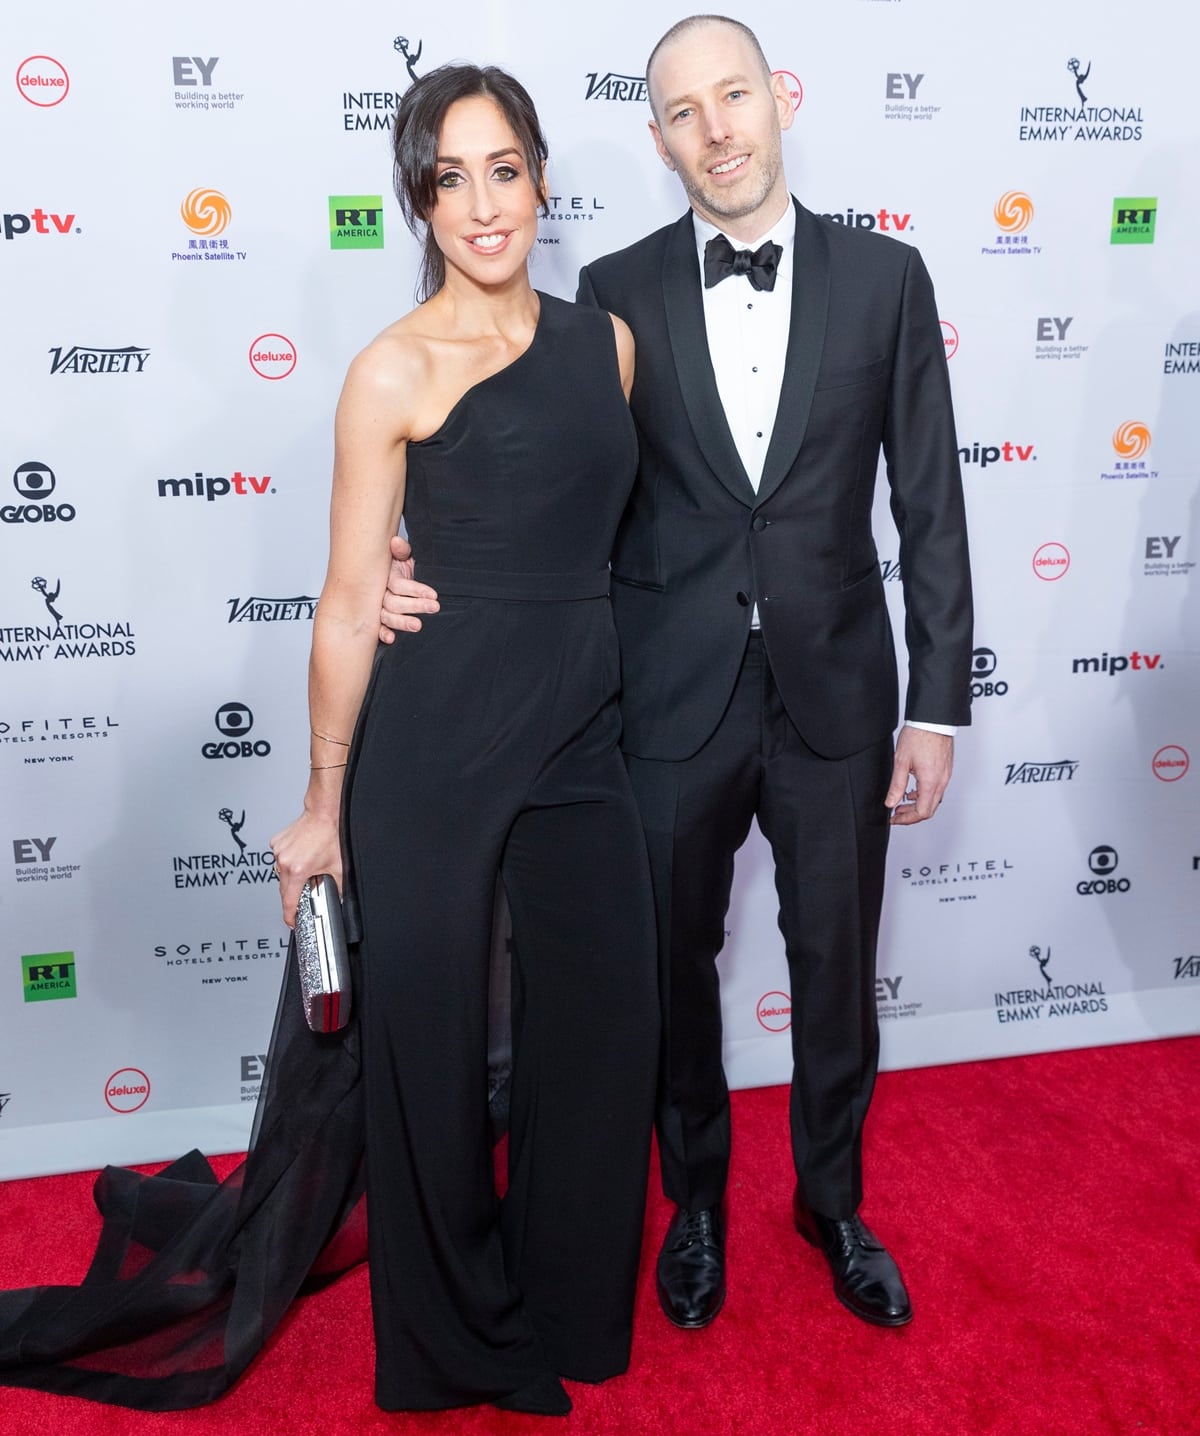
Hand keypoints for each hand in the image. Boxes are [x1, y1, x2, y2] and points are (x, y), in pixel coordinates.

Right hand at [269, 811, 342, 926]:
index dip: (290, 915)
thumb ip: (337, 886)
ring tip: (306, 866)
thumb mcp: (338, 867)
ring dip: (291, 875)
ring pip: (281, 873)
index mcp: (297, 870)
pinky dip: (288, 861)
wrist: (324, 813)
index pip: (289, 900)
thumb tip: (336, 896)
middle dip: (293, 894)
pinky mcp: (276, 843)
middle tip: (304, 893)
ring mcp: (278, 851)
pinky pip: (280, 859)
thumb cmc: (330, 834)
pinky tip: (300, 855)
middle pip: (284, 888)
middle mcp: (284, 861)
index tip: (292, 921)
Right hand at [378, 534, 438, 641]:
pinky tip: (391, 639)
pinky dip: (383, 634)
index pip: (399, 585)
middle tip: (434, 607)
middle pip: (393, 602)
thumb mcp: (403, 555)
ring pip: (386, 616)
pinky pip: (379, 627)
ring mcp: (378, 606)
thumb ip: (402, 550)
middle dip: (414, 606)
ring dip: (402, 622)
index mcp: (385, 577)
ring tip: (418, 626)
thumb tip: (396, 542)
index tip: (433, 595)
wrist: (394, 571)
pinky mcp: (380, 618)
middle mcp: (379, 592)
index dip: (416, 590)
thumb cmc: (399, 564)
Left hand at [885, 727, 953, 824]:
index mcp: (930, 782)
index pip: (922, 812)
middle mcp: (941, 781)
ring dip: (918, 805)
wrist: (932, 721)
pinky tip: (913, 790)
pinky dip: (924, 794)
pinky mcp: (946, 770)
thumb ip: (896, 785)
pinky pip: (937, 790)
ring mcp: (945, 776)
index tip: (895, 818)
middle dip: (911, 815)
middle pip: (929, 810)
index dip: (906, 819)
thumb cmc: (919, 736)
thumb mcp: (901, 762)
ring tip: (902, 801)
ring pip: (934, 800)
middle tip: (897, 813)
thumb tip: (891, 802)